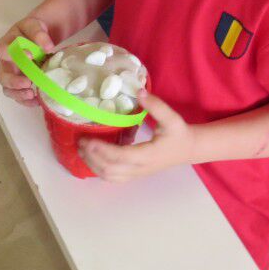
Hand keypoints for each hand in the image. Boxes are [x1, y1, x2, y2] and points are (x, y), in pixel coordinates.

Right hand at [0, 16, 55, 105]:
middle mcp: (5, 62)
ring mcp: (11, 75)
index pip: (4, 51)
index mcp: (5, 45)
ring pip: (7, 89)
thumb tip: (47, 46)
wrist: (36, 35)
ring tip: (31, 94)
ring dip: (18, 94)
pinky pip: (18, 96)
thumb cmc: (31, 30)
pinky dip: (26, 101)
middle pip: (2, 76)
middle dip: (14, 82)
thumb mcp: (34, 25)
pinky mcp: (18, 83)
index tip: (30, 55)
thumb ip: (39, 33)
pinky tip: (37, 101)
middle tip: (28, 83)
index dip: (14, 54)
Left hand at [79, 92, 196, 181]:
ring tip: (82, 150)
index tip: (89, 139)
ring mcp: (137, 173)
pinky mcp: (134, 174)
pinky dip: (100, 170)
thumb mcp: (171, 118)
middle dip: (93, 157)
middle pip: (111, 170)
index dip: (103, 150)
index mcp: (149, 154)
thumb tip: (138, 91)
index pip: (122, 156)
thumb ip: (156, 106)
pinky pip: (114, 178)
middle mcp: (140, 167)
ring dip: (93, 165)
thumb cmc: (179, 134)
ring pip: (110, 177)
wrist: (188, 150)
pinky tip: (92, 158)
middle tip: (80, 141)